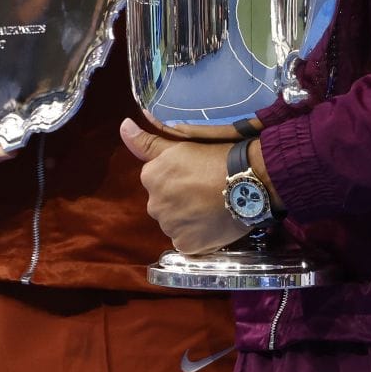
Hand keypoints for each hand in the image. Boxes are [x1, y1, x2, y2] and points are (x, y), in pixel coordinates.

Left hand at [120, 119, 247, 254]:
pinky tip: (212, 223)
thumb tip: (123, 126)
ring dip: (188, 218)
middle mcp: (154, 204)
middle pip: (164, 204)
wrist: (247, 181)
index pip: (157, 181)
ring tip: (211, 207)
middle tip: (205, 191)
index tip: (196, 174)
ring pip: (175, 223)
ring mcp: (170, 227)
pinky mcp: (186, 245)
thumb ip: (147, 141)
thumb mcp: (181, 144)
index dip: (178, 178)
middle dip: (179, 200)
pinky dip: (197, 235)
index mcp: (150, 177)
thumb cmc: (216, 156)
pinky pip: (187, 241)